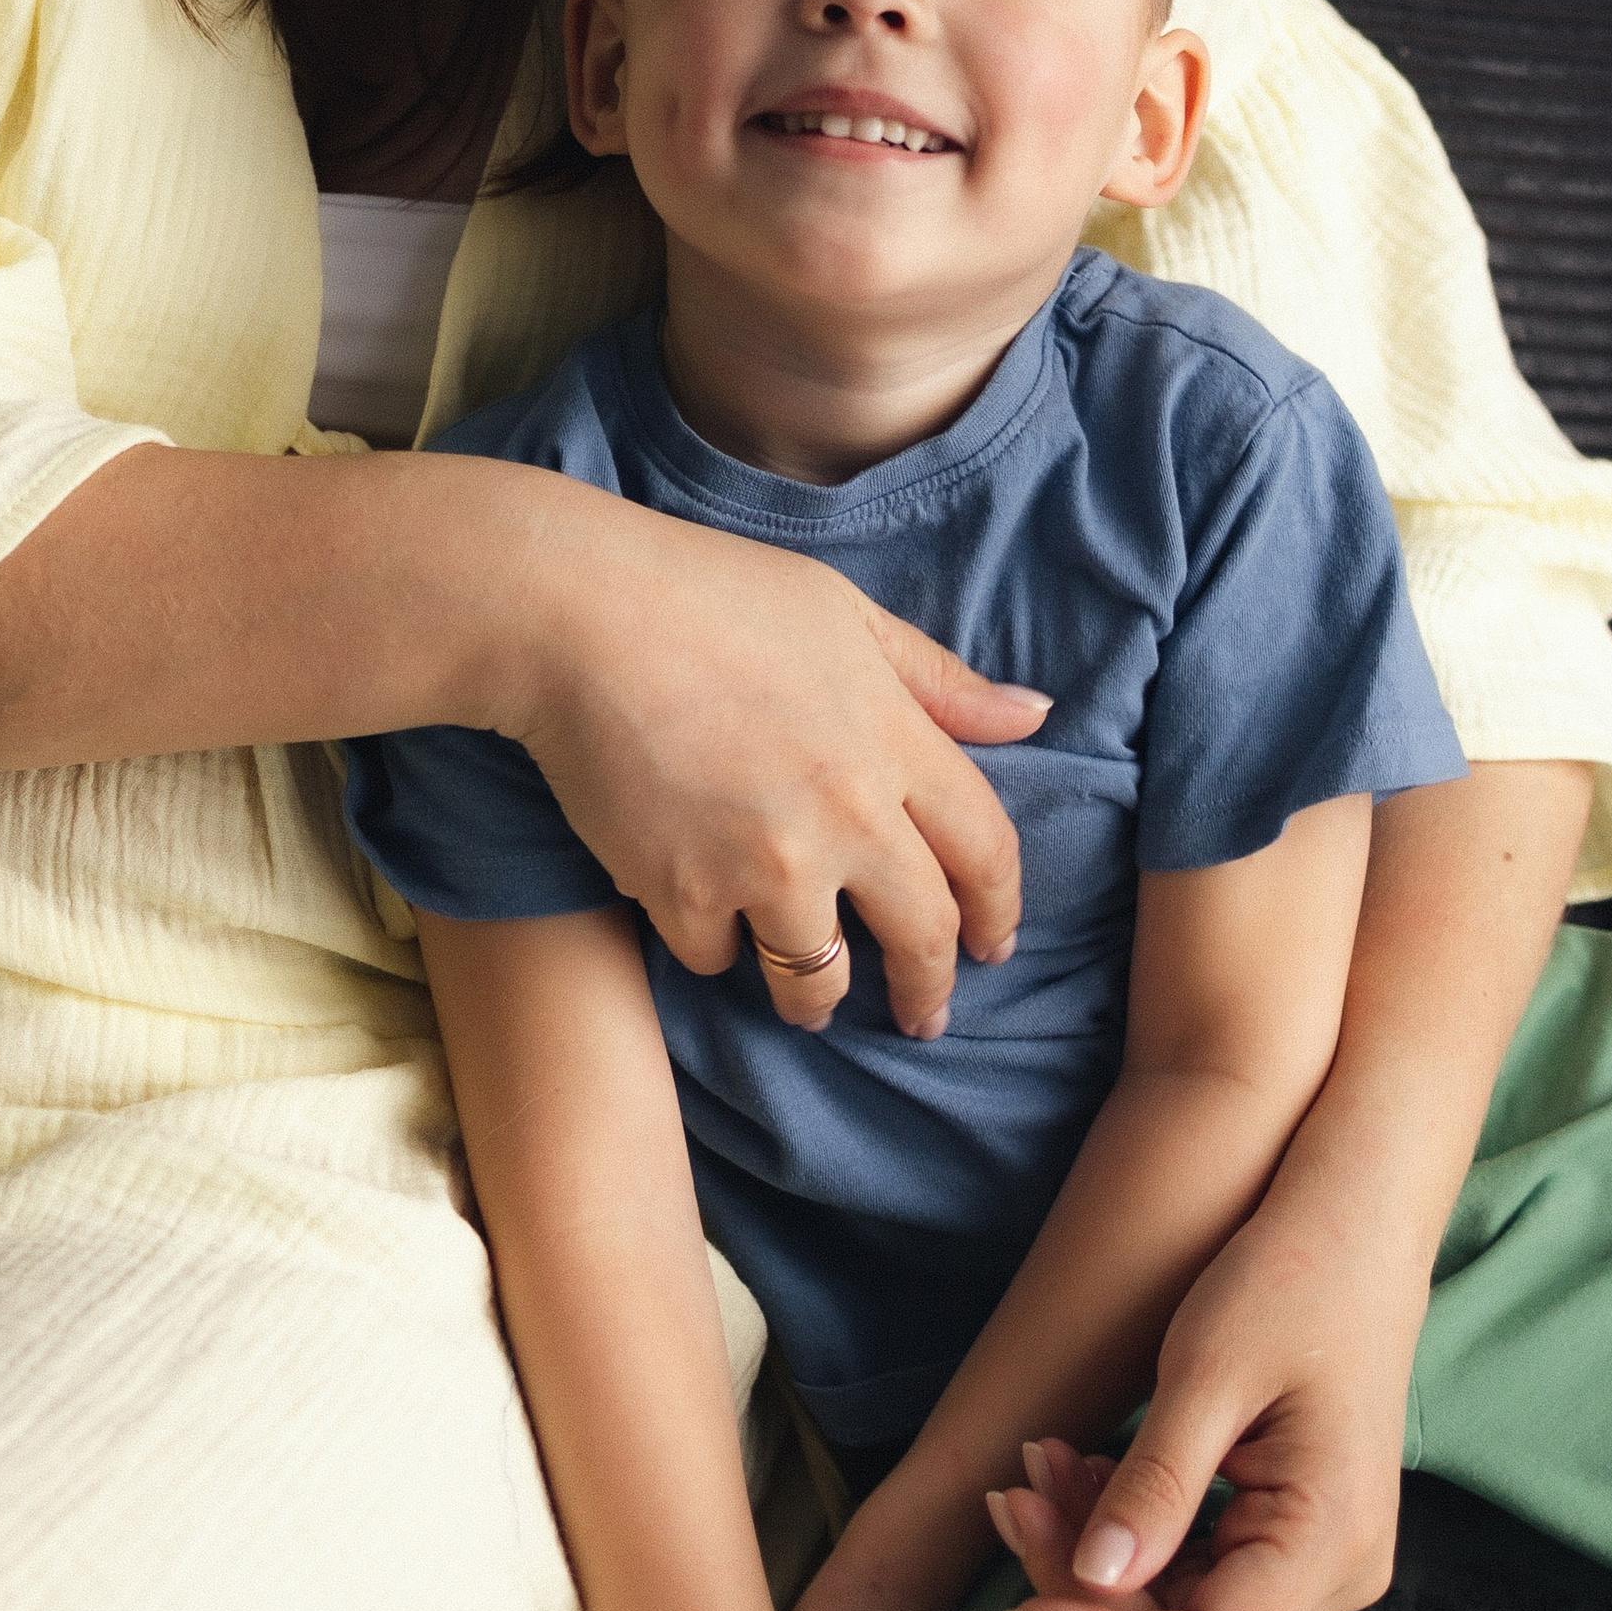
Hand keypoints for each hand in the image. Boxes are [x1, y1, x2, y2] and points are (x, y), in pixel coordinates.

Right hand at [509, 493, 1044, 1038]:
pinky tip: (704, 917)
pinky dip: (715, 944)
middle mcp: (847, 817)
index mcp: (895, 740)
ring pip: (819, 978)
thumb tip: (1035, 715)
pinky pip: (718, 957)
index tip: (994, 944)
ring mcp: (765, 864)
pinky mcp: (682, 895)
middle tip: (925, 1016)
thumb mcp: (845, 614)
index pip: (987, 851)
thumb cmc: (711, 594)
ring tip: (812, 1003)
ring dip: (820, 999)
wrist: (575, 615)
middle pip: (923, 936)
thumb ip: (939, 679)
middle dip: (930, 989)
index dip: (1000, 909)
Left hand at [986, 1206, 1424, 1610]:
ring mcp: (1321, 1557)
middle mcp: (1339, 1572)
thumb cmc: (1291, 1280)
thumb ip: (1154, 1486)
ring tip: (1038, 1464)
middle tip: (1009, 1498)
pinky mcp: (1294, 1532)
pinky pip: (1201, 1561)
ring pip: (1185, 1599)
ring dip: (1098, 1548)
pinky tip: (1083, 1468)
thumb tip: (1090, 1585)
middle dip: (1084, 1581)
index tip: (1017, 1606)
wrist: (1354, 1226)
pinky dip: (1134, 1526)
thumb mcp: (1208, 1375)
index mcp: (1330, 1542)